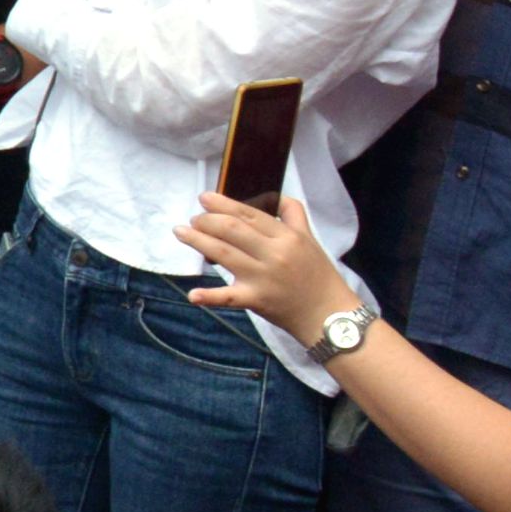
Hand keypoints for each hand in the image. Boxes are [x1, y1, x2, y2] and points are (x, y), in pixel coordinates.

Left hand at [178, 186, 350, 341]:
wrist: (330, 315)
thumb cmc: (318, 275)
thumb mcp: (310, 239)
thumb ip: (293, 215)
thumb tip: (276, 196)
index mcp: (287, 236)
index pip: (249, 214)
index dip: (224, 204)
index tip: (204, 197)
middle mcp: (274, 254)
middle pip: (232, 229)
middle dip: (207, 220)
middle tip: (193, 218)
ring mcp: (263, 277)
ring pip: (224, 253)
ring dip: (198, 241)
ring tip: (180, 232)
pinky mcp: (257, 300)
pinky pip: (229, 298)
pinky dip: (210, 296)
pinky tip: (192, 294)